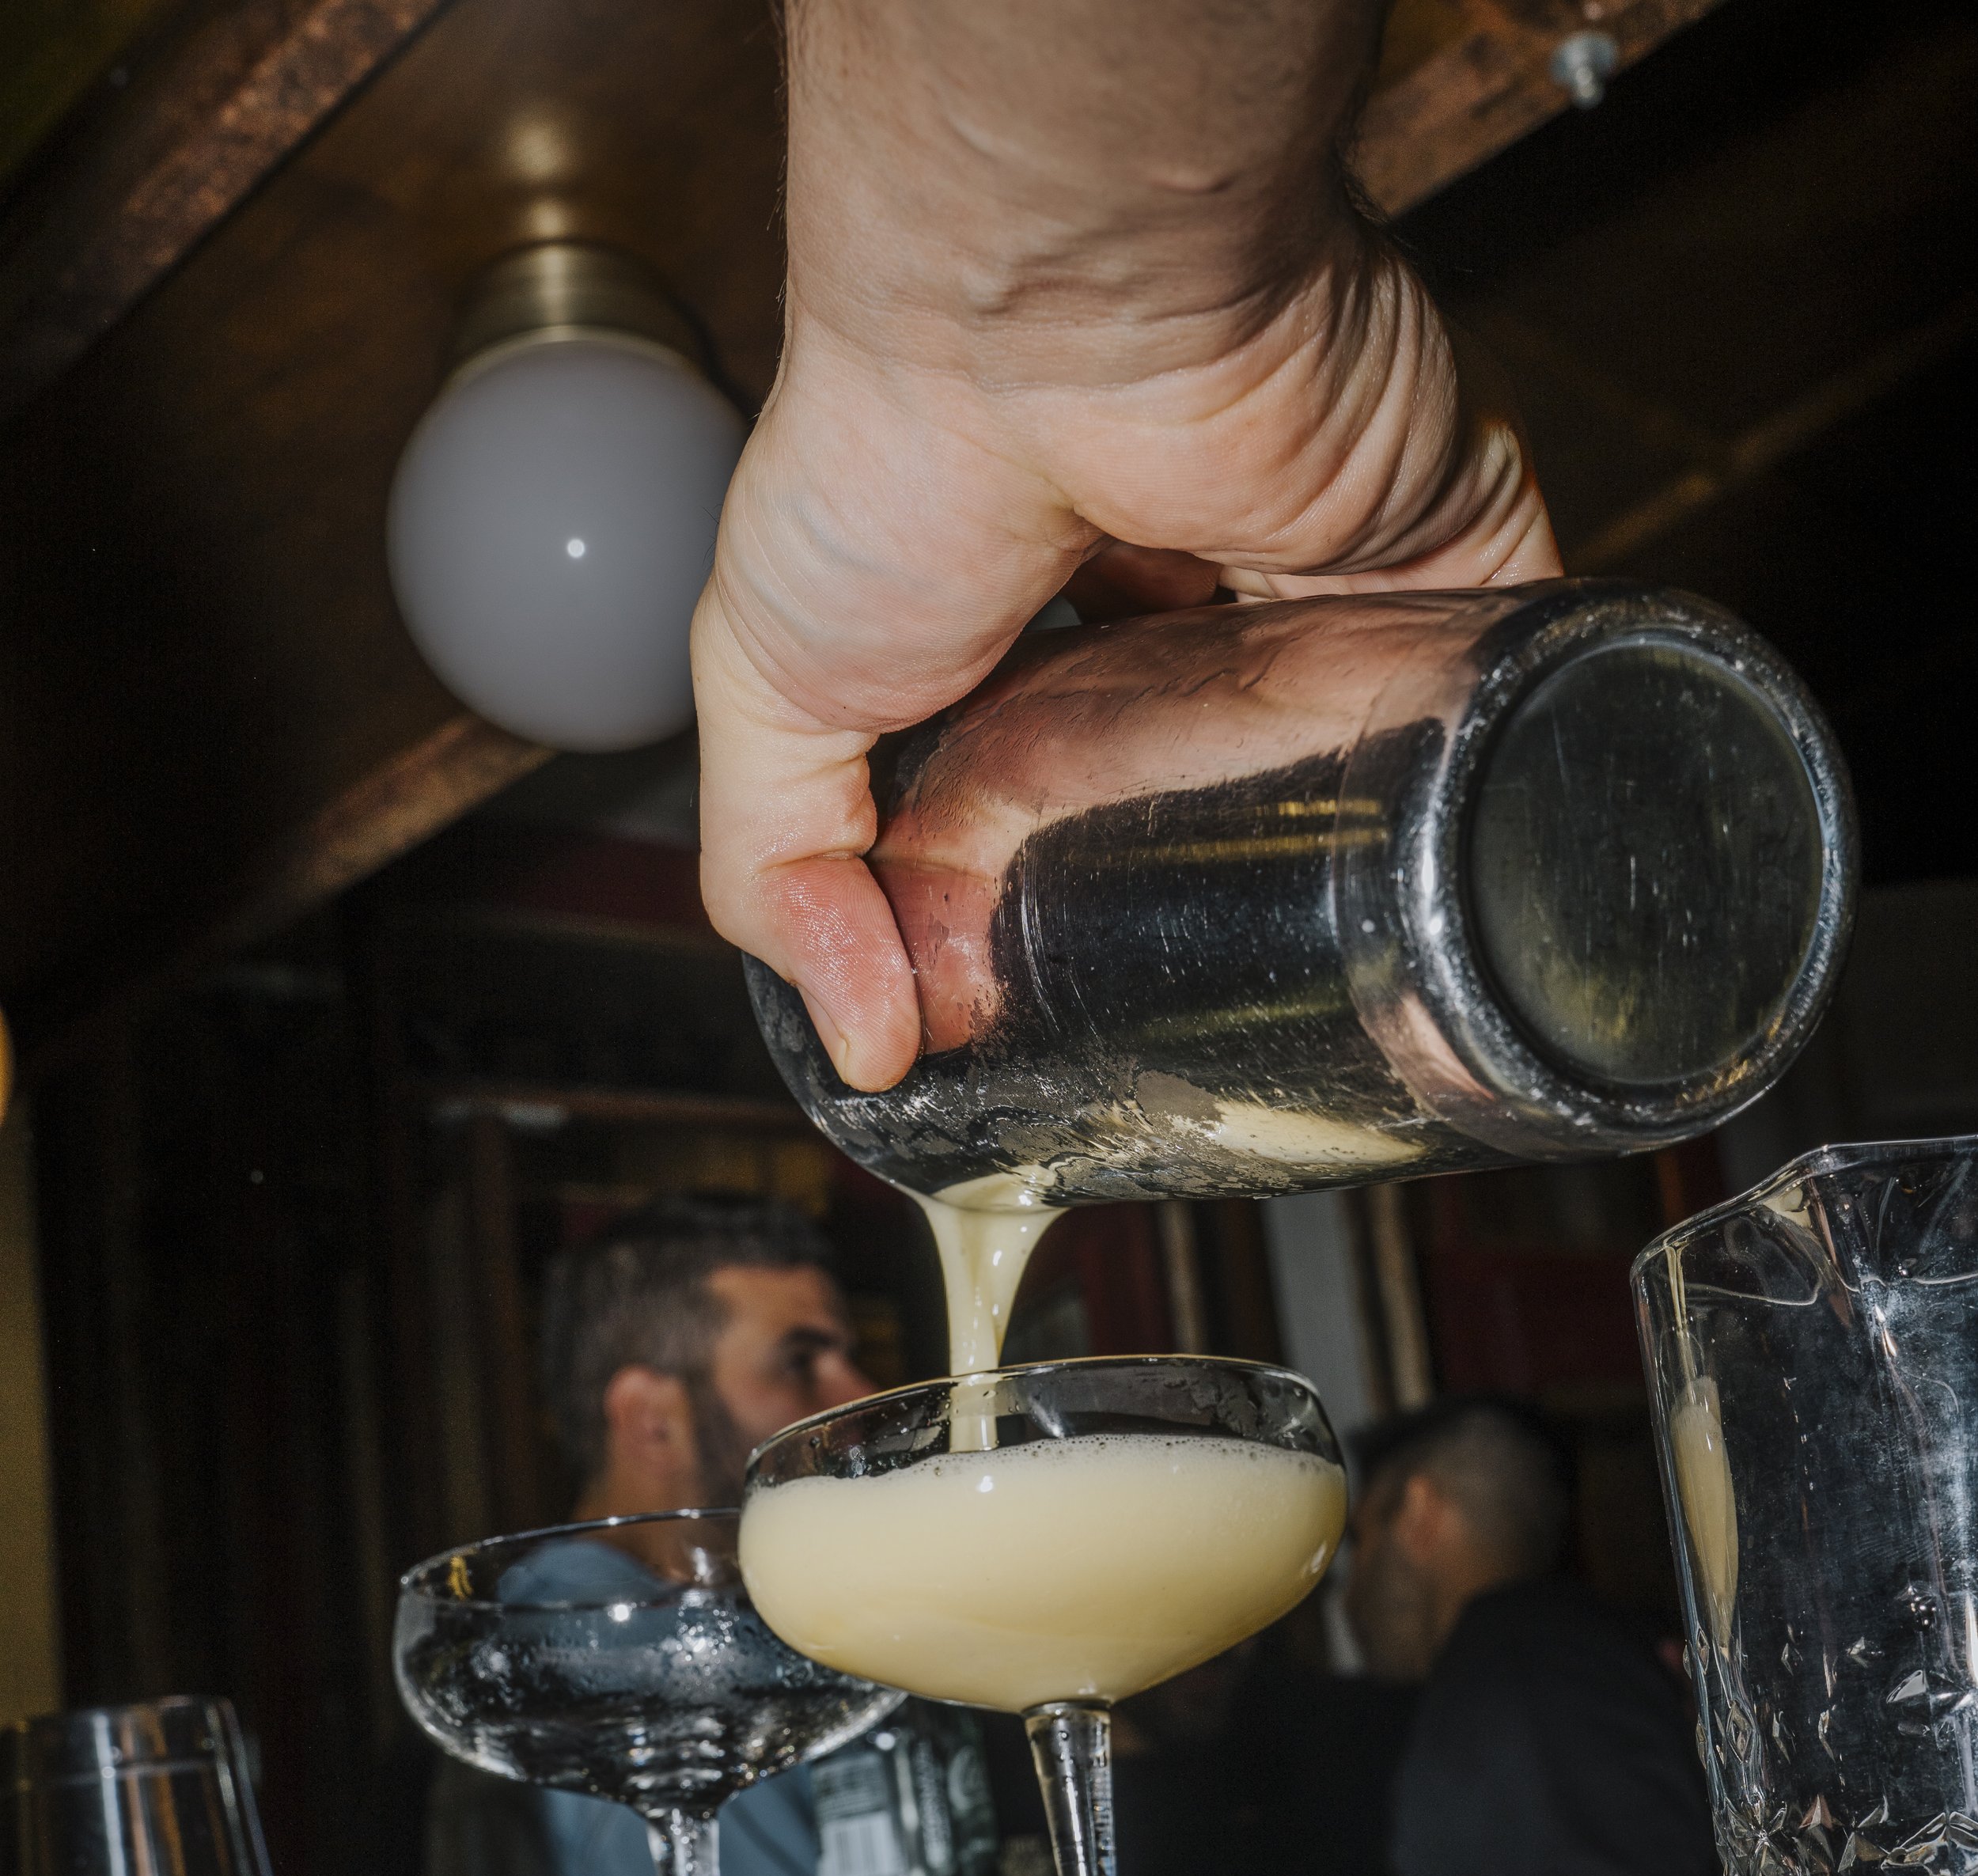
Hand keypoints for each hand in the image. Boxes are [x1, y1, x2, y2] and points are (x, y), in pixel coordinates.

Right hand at [693, 0, 1558, 1089]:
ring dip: (1361, 839)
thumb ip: (777, 872)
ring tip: (1340, 959)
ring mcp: (1327, 570)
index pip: (1069, 783)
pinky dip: (1512, 768)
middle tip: (1203, 994)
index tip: (1063, 991)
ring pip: (1371, 743)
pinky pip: (1518, 680)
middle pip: (1225, 776)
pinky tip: (1480, 861)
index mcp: (1037, 617)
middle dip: (1219, 881)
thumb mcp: (764, 686)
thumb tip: (871, 1049)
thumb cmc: (888, 449)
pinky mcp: (1457, 550)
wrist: (1055, 304)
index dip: (1066, 887)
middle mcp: (1193, 592)